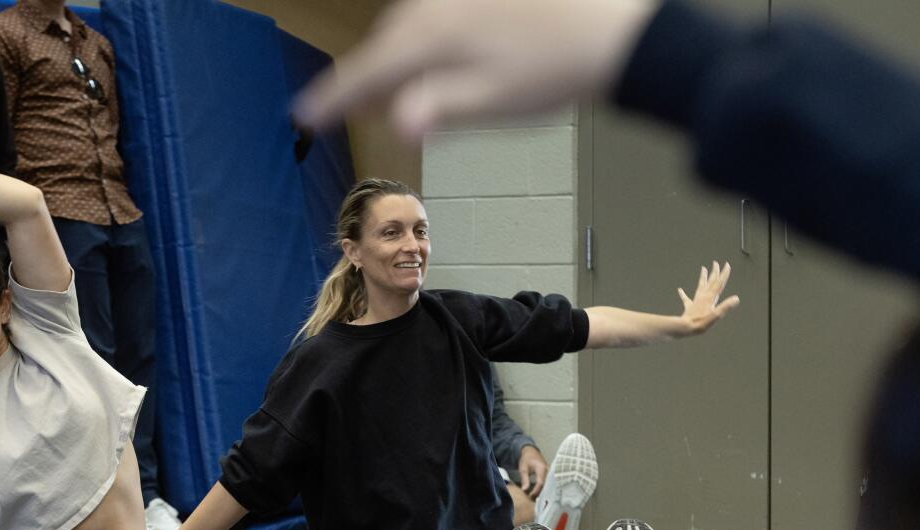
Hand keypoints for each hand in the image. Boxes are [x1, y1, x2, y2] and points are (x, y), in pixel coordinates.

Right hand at [294, 0, 656, 138]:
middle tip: (360, 114)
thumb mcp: (490, 102)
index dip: (333, 96)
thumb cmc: (552, 71)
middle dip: (371, 80)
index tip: (304, 115)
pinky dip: (430, 39)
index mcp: (431, 36)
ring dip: (402, 59)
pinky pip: (437, 12)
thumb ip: (438, 110)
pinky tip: (447, 56)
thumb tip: (399, 126)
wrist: (615, 31)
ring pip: (411, 26)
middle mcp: (436, 4)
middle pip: (386, 45)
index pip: (367, 70)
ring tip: (405, 91)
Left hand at [517, 446, 548, 498]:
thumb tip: (524, 490)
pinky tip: (540, 494)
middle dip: (541, 494)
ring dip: (543, 492)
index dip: (536, 491)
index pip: (540, 483)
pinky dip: (544, 489)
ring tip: (537, 499)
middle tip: (534, 501)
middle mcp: (548, 471)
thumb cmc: (526, 459)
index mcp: (542, 468)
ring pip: (548, 485)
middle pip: (546, 485)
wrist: (530, 452)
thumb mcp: (523, 469)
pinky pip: (549, 483)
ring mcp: (550, 473)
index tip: (530, 496)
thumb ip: (524, 479)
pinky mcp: (550, 475)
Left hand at [678, 261, 739, 334]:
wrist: (684, 328)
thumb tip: (736, 298)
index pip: (719, 283)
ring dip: (702, 277)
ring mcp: (695, 301)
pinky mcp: (689, 307)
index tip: (727, 265)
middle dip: (714, 272)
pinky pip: (686, 299)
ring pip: (700, 286)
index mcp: (710, 298)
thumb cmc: (700, 324)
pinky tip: (680, 290)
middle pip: (710, 282)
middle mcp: (703, 297)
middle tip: (716, 263)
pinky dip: (683, 294)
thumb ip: (725, 307)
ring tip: (703, 269)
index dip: (724, 274)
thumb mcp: (715, 316)